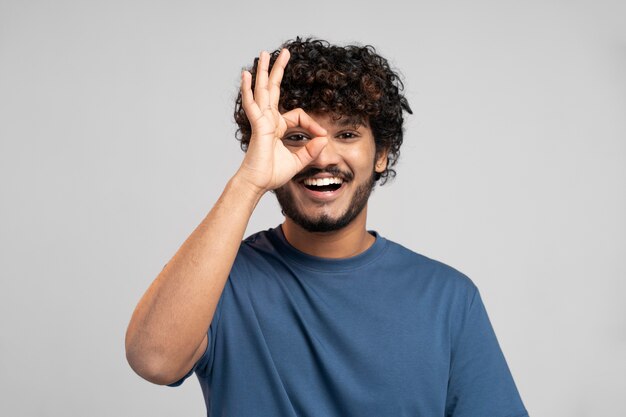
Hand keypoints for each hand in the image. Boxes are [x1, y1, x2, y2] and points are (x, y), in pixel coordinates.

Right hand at [235, 49, 327, 194]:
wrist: (258, 183)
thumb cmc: (273, 173)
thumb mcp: (299, 161)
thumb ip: (311, 150)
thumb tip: (325, 139)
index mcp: (277, 127)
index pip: (298, 115)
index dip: (313, 124)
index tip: (322, 136)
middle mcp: (268, 120)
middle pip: (273, 89)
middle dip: (279, 70)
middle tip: (284, 52)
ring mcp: (261, 121)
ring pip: (262, 90)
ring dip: (264, 71)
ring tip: (264, 53)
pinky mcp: (257, 125)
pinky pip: (252, 104)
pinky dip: (248, 89)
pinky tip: (246, 75)